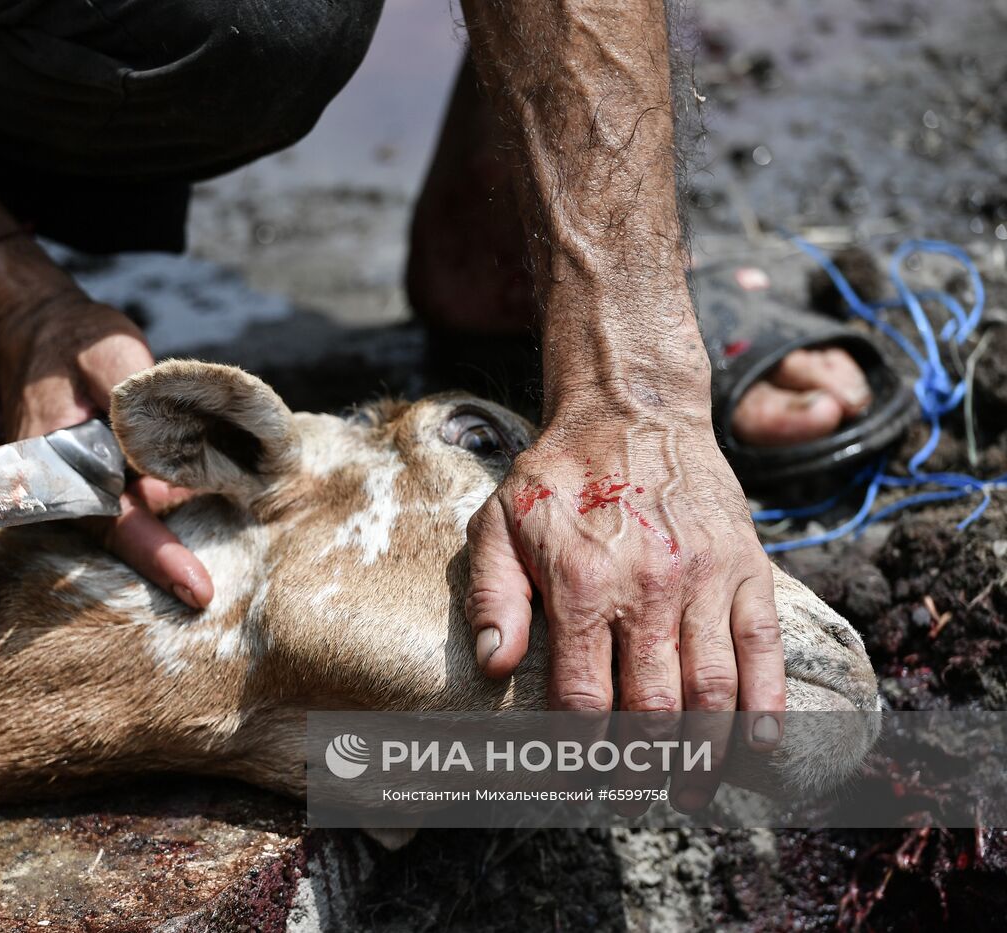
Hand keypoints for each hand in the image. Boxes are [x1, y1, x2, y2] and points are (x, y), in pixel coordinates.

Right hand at [0, 291, 213, 609]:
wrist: (34, 331)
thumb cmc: (73, 341)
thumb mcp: (111, 355)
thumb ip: (139, 404)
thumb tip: (168, 457)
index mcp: (54, 468)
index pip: (114, 523)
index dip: (159, 557)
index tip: (197, 592)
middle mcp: (62, 492)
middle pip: (127, 538)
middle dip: (174, 560)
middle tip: (221, 586)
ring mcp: (79, 493)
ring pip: (135, 527)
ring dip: (176, 535)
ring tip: (218, 551)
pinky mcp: (99, 486)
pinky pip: (137, 508)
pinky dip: (169, 507)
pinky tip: (211, 498)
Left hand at [464, 407, 786, 804]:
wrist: (633, 409)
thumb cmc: (558, 474)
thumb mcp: (499, 522)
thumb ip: (494, 595)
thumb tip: (495, 665)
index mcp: (582, 583)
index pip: (584, 696)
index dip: (581, 751)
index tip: (578, 781)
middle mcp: (648, 587)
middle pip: (652, 707)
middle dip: (644, 767)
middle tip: (637, 800)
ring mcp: (704, 578)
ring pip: (711, 689)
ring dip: (703, 753)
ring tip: (690, 793)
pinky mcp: (746, 566)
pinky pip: (762, 648)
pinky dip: (765, 702)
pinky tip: (758, 744)